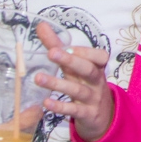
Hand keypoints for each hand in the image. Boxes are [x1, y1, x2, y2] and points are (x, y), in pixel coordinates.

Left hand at [34, 21, 115, 141]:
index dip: (86, 52)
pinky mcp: (87, 114)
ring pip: (78, 90)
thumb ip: (57, 46)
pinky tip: (46, 102)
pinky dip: (61, 107)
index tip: (69, 47)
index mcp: (95, 67)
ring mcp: (92, 98)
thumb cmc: (84, 84)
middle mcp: (95, 81)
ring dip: (58, 84)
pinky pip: (75, 110)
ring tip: (38, 78)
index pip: (99, 56)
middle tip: (51, 53)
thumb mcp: (73, 66)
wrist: (102, 116)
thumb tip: (41, 25)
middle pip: (88, 69)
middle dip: (71, 61)